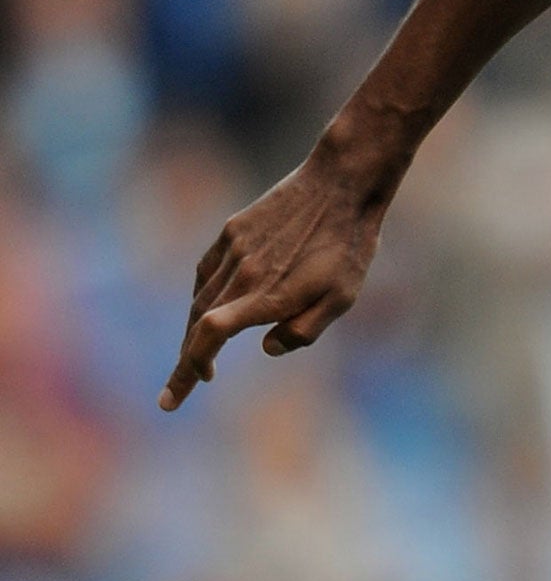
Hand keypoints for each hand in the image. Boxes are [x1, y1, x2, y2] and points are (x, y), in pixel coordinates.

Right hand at [159, 143, 386, 410]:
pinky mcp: (234, 229)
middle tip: (178, 390)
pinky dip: (201, 295)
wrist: (344, 181)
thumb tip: (266, 348)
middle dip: (185, 362)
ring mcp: (234, 248)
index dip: (186, 370)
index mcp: (266, 294)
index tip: (172, 400)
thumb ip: (303, 331)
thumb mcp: (342, 298)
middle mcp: (242, 273)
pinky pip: (206, 271)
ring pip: (200, 299)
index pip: (208, 337)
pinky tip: (207, 307)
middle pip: (196, 325)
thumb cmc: (349, 244)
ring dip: (193, 331)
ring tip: (198, 354)